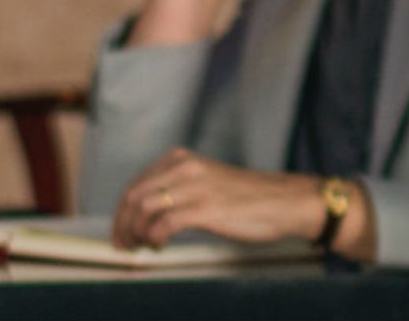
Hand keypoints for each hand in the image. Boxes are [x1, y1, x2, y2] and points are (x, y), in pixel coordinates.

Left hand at [109, 149, 322, 249]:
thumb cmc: (249, 198)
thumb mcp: (207, 182)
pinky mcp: (205, 208)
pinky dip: (154, 238)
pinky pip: (163, 224)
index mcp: (182, 159)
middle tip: (124, 245)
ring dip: (135, 233)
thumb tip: (148, 215)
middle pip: (134, 197)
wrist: (287, 202)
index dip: (123, 211)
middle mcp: (185, 167)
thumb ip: (179, 189)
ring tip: (142, 248)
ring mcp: (195, 187)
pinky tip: (160, 245)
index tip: (121, 231)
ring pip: (144, 209)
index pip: (137, 184)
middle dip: (122, 224)